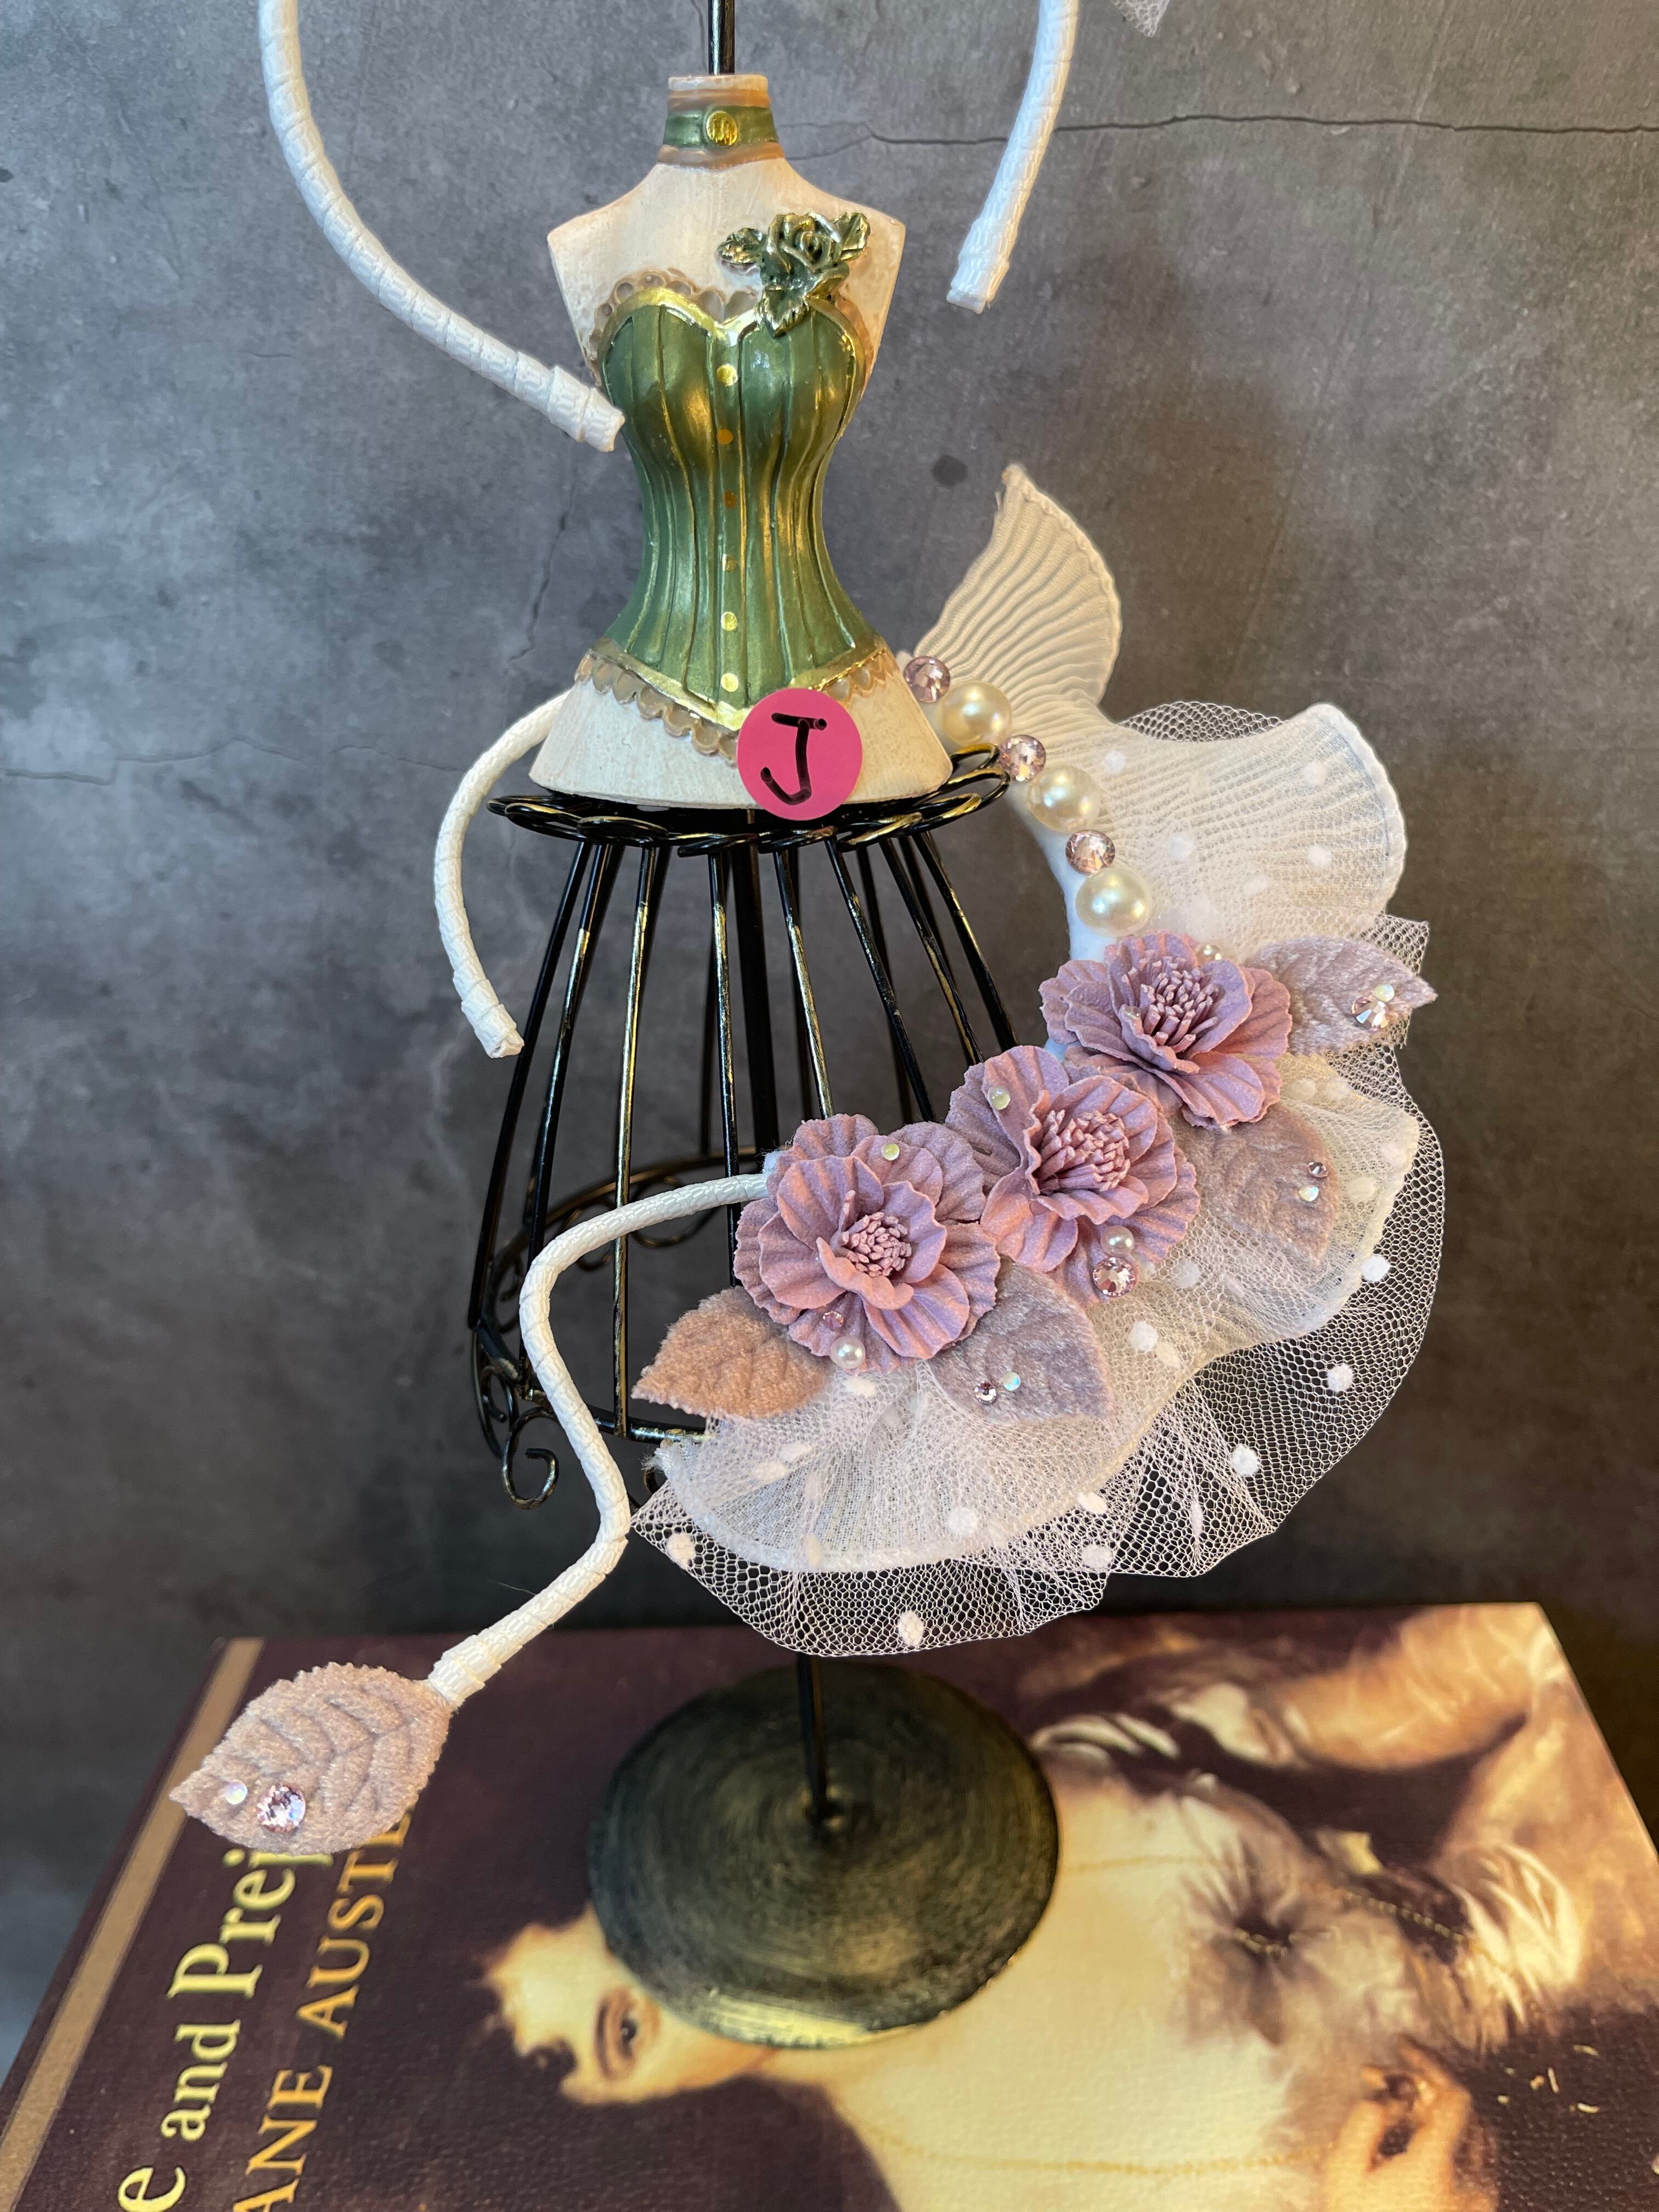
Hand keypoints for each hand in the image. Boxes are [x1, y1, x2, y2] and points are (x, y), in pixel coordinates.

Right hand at [1320, 2044, 1496, 2211]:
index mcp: (1439, 2168)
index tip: (1400, 2044)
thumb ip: (1366, 2119)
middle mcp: (1472, 2181)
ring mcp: (1483, 2199)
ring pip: (1475, 2131)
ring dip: (1440, 2108)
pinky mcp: (1483, 2210)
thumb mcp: (1344, 2171)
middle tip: (1384, 2076)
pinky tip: (1418, 2135)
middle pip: (1465, 2109)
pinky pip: (1477, 2156)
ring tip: (1398, 2104)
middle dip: (1424, 2083)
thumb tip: (1389, 2092)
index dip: (1429, 2061)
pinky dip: (1452, 2134)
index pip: (1454, 2095)